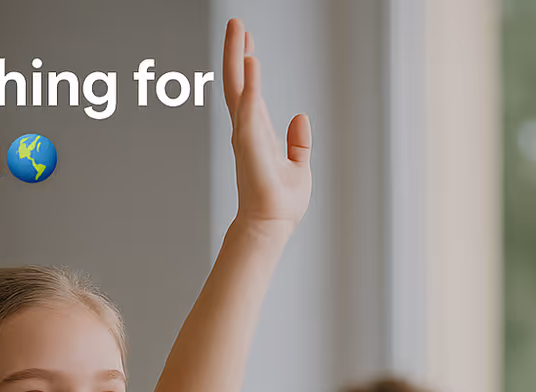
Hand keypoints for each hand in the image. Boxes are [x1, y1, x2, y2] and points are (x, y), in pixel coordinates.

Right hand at [223, 18, 311, 229]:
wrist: (271, 226)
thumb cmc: (280, 204)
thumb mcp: (298, 167)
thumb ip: (299, 143)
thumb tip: (300, 118)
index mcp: (257, 134)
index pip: (250, 93)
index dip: (248, 67)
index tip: (248, 43)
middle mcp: (246, 131)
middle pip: (238, 83)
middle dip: (235, 52)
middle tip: (235, 22)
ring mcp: (245, 136)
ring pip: (238, 88)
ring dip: (236, 58)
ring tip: (237, 28)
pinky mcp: (249, 143)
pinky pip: (248, 108)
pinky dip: (251, 85)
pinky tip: (251, 60)